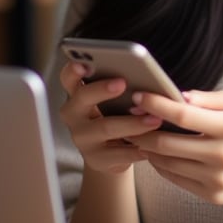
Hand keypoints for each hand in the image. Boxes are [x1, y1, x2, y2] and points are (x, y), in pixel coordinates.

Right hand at [58, 59, 164, 175]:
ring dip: (132, 123)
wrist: (111, 156)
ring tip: (154, 119)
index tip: (83, 64)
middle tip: (123, 83)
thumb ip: (118, 88)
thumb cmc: (114, 117)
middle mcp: (74, 115)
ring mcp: (82, 138)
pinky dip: (137, 148)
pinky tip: (152, 145)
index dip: (73, 71)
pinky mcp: (96, 159)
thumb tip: (143, 75)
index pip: (68, 78)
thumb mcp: (111, 102)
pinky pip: (118, 153)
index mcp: (77, 95)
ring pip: (105, 127)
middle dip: (102, 89)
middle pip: (83, 98)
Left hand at [130, 88, 222, 206]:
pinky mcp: (214, 196)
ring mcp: (218, 179)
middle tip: (130, 118)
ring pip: (168, 164)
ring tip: (139, 135)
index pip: (182, 116)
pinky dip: (164, 166)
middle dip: (143, 130)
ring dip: (149, 149)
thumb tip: (176, 96)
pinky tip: (159, 154)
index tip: (139, 95)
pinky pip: (178, 180)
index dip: (156, 105)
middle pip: (167, 144)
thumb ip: (208, 100)